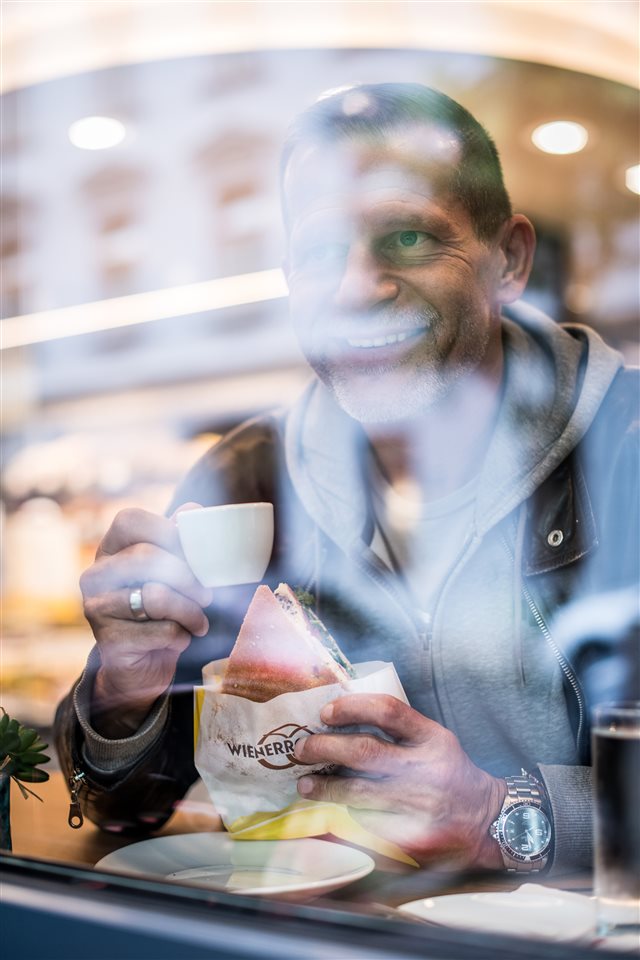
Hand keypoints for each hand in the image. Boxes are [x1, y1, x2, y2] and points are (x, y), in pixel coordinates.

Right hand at [80, 503, 212, 735]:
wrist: (141, 665)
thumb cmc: (159, 611)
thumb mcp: (168, 573)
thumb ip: (178, 541)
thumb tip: (193, 510)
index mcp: (109, 549)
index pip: (130, 520)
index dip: (166, 530)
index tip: (193, 552)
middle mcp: (95, 575)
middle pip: (146, 557)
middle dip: (188, 577)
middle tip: (206, 595)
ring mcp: (97, 609)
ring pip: (156, 596)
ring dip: (191, 611)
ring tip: (199, 621)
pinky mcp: (109, 642)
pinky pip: (161, 631)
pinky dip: (182, 636)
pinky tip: (180, 640)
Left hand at [294, 694, 505, 868]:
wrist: (490, 823)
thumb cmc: (452, 775)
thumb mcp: (436, 741)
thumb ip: (399, 730)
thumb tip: (341, 719)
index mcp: (433, 739)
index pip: (387, 710)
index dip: (351, 707)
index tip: (325, 712)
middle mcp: (426, 769)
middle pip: (364, 751)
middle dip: (324, 748)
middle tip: (302, 749)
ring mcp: (420, 805)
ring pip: (358, 793)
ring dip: (325, 788)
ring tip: (305, 785)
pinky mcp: (414, 838)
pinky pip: (369, 826)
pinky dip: (348, 819)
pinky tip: (334, 816)